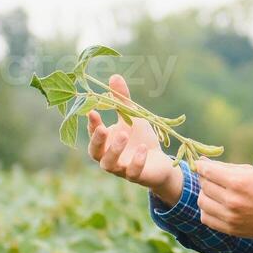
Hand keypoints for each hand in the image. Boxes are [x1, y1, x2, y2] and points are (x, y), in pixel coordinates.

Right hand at [87, 74, 177, 192]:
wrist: (160, 162)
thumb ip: (121, 100)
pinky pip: (133, 173)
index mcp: (105, 142)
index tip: (92, 110)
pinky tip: (142, 148)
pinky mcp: (137, 176)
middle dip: (97, 140)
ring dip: (115, 150)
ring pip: (110, 165)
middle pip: (94, 153)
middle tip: (103, 128)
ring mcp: (121, 168)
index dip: (92, 123)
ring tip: (123, 134)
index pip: (93, 133)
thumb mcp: (132, 116)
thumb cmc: (140, 138)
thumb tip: (114, 76)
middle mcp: (108, 157)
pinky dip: (136, 161)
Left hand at [195, 159, 252, 238]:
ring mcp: (230, 217)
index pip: (208, 171)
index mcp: (238, 183)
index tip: (201, 164)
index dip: (201, 166)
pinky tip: (216, 205)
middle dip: (205, 178)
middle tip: (212, 177)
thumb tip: (203, 162)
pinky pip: (206, 218)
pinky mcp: (231, 229)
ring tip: (215, 192)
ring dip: (205, 194)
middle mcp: (232, 201)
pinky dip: (207, 210)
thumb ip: (225, 167)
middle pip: (204, 186)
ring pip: (202, 202)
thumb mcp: (251, 171)